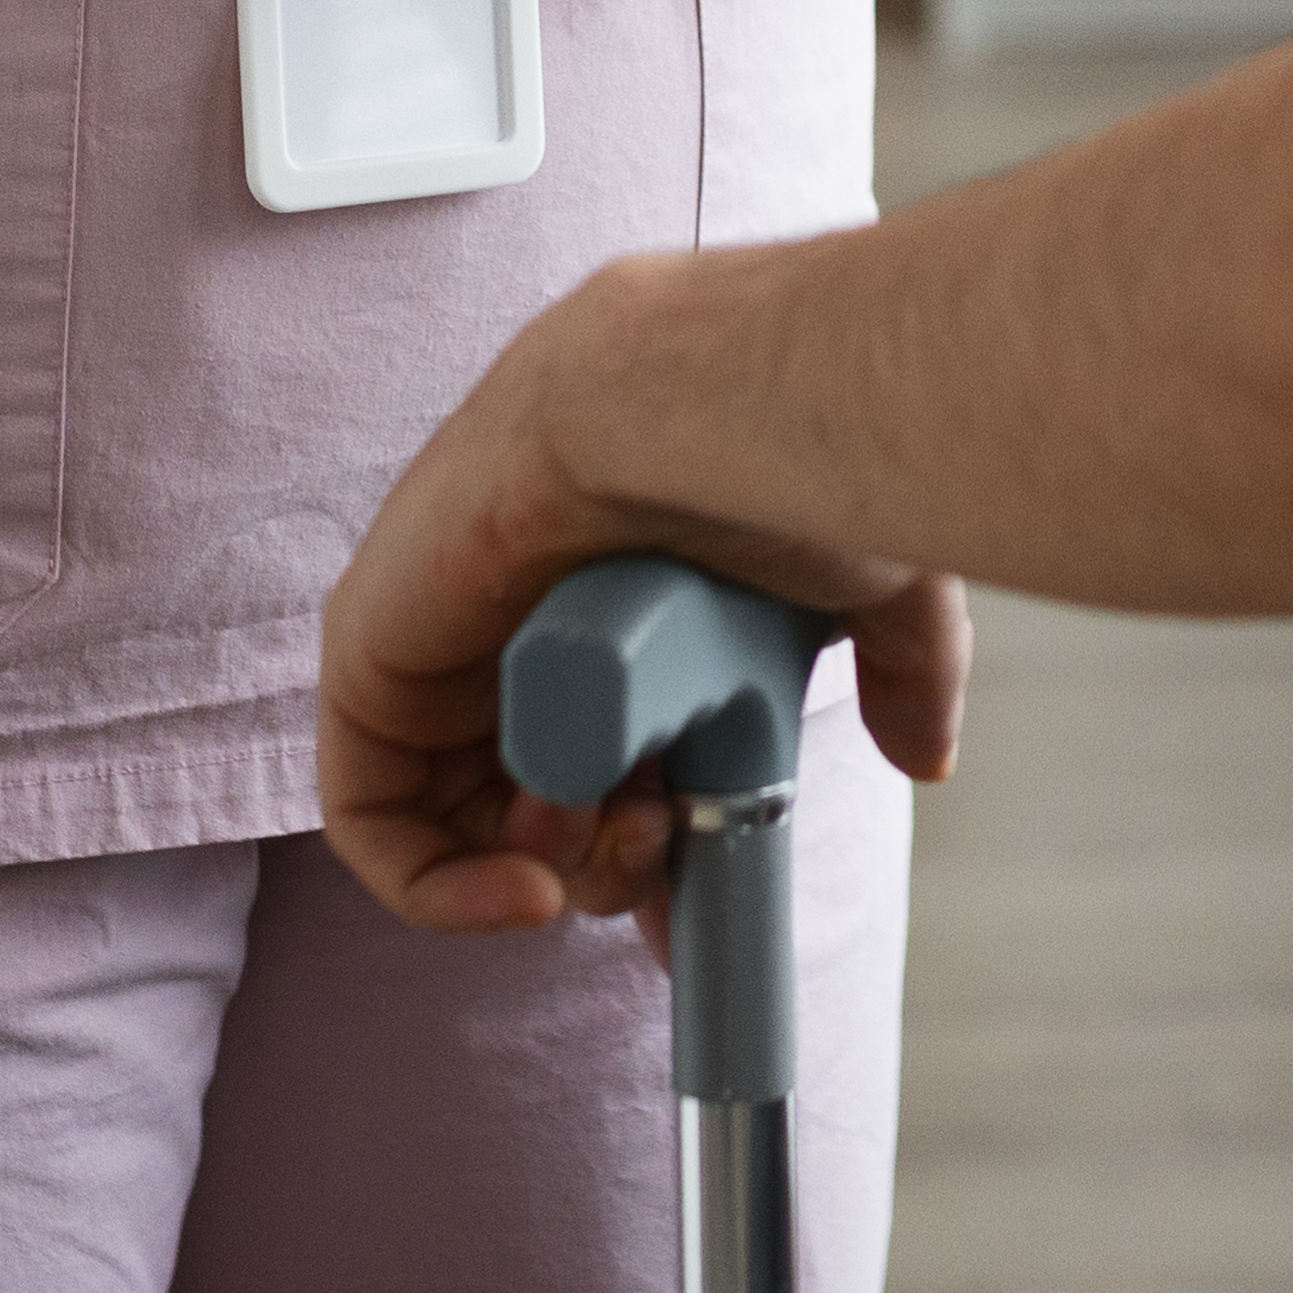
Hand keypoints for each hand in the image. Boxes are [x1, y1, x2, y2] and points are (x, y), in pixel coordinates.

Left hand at [313, 255, 973, 937]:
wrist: (692, 406)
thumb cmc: (785, 460)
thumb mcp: (868, 585)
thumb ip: (903, 668)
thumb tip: (921, 756)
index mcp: (613, 591)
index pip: (601, 747)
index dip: (645, 839)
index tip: (695, 874)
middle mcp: (520, 613)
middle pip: (527, 797)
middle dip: (600, 858)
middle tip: (661, 839)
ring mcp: (443, 632)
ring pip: (460, 814)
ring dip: (546, 865)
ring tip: (618, 824)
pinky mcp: (373, 655)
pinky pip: (370, 813)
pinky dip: (435, 885)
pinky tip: (532, 882)